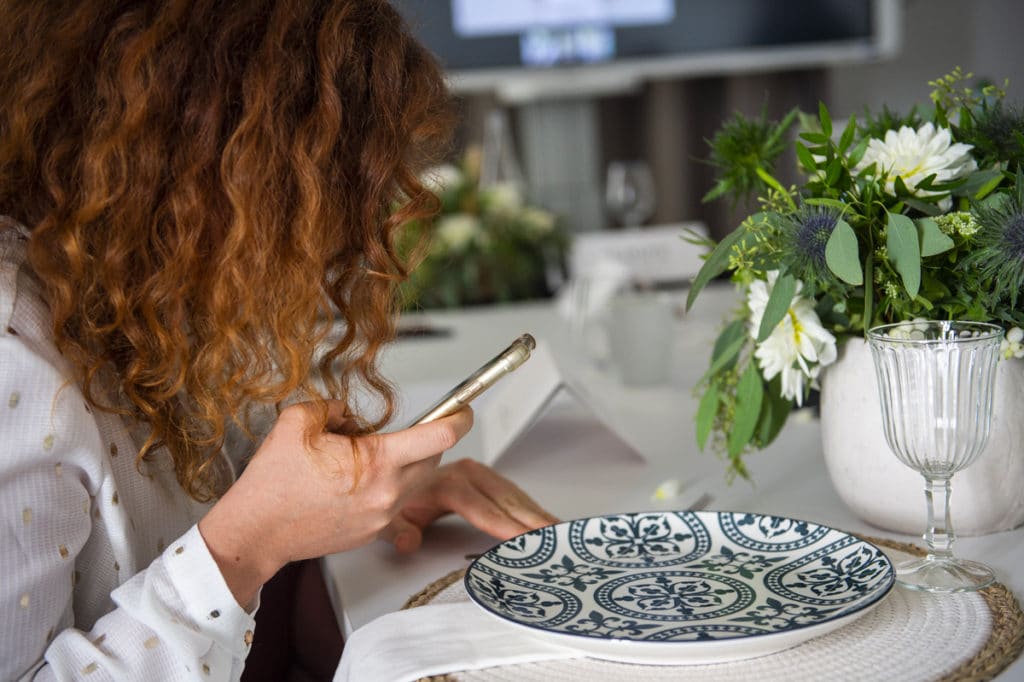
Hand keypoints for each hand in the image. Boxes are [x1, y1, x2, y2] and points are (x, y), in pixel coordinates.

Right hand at [199, 400, 472, 605]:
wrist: (255, 533)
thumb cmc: (273, 482)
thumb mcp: (298, 421)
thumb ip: (333, 407)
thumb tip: (349, 415)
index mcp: (377, 462)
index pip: (441, 436)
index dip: (459, 417)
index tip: (462, 409)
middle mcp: (388, 493)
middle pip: (434, 458)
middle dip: (427, 439)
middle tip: (404, 429)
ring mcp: (382, 517)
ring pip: (418, 482)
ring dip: (408, 465)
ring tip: (369, 456)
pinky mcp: (373, 533)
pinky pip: (398, 504)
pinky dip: (390, 488)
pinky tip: (358, 481)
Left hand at [379, 458, 558, 553]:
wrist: (396, 477)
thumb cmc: (399, 501)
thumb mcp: (390, 520)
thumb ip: (397, 532)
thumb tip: (408, 541)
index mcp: (445, 483)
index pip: (479, 505)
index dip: (501, 522)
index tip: (522, 537)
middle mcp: (466, 474)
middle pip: (505, 500)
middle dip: (531, 521)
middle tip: (554, 540)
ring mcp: (480, 474)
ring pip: (514, 496)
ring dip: (537, 515)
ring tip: (560, 534)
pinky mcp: (489, 478)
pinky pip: (515, 494)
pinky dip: (533, 509)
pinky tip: (548, 522)